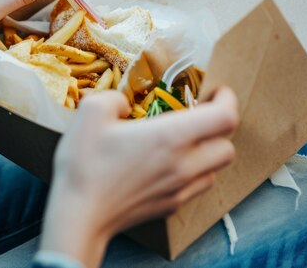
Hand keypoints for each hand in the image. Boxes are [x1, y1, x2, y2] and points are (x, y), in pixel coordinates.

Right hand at [40, 87, 238, 266]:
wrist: (79, 215)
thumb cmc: (84, 163)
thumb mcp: (90, 112)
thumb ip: (113, 98)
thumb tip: (124, 103)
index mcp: (170, 136)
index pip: (225, 118)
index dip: (227, 100)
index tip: (215, 91)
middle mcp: (183, 164)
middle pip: (227, 147)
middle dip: (219, 129)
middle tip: (198, 116)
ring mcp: (179, 189)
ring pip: (214, 170)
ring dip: (207, 153)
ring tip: (184, 142)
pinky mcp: (170, 207)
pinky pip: (195, 187)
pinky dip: (192, 173)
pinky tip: (167, 166)